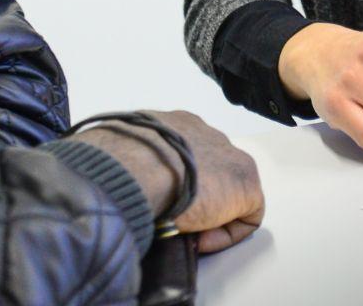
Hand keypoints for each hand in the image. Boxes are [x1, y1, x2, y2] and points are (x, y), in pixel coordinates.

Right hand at [69, 110, 263, 253]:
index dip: (174, 184)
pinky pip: (246, 214)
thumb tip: (116, 183)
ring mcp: (229, 155)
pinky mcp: (246, 183)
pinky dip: (225, 231)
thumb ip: (126, 164)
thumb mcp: (118, 156)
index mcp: (174, 124)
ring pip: (229, 191)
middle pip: (210, 170)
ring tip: (186, 228)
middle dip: (196, 195)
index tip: (158, 203)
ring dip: (210, 211)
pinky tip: (200, 238)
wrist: (135, 167)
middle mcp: (205, 132)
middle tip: (174, 218)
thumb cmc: (117, 161)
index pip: (185, 154)